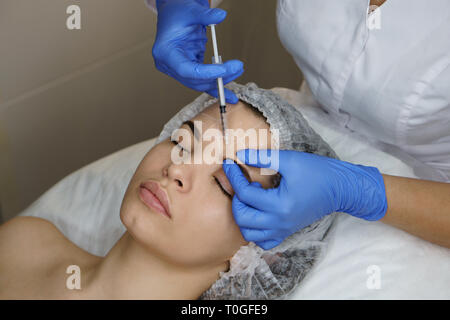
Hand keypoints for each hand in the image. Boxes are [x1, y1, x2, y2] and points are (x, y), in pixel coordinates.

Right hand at [152, 0, 243, 102]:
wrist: (173, 14)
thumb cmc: (178, 12)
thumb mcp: (191, 10)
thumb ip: (205, 15)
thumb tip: (220, 15)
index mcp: (165, 52)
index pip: (186, 70)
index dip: (206, 73)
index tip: (225, 69)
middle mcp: (169, 65)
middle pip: (195, 79)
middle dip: (218, 77)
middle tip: (237, 67)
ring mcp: (178, 70)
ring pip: (200, 83)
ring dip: (221, 81)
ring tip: (238, 71)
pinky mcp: (188, 70)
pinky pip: (203, 82)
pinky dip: (217, 87)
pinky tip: (230, 96)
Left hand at [223, 149, 387, 249]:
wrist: (341, 188)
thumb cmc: (318, 172)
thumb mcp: (290, 160)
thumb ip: (263, 157)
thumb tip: (240, 154)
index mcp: (279, 205)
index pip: (245, 193)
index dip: (234, 176)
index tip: (230, 163)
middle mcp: (279, 222)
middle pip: (242, 217)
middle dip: (236, 198)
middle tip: (242, 183)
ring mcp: (283, 230)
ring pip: (249, 233)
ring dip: (243, 216)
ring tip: (250, 198)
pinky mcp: (287, 231)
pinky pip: (263, 241)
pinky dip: (255, 231)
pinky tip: (257, 214)